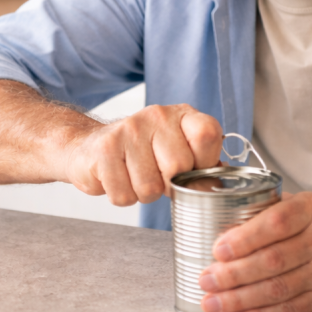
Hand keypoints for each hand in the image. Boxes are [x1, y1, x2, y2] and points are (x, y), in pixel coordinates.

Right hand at [61, 104, 222, 205]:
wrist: (89, 147)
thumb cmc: (140, 154)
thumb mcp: (176, 150)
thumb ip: (202, 164)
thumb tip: (222, 183)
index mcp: (181, 115)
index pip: (208, 135)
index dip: (203, 163)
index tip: (191, 170)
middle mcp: (157, 115)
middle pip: (178, 168)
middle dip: (167, 185)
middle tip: (155, 175)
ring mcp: (129, 129)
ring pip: (150, 188)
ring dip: (142, 193)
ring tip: (133, 176)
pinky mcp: (105, 148)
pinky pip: (124, 195)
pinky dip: (122, 196)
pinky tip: (117, 178)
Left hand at [198, 192, 311, 311]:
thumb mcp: (304, 205)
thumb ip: (268, 208)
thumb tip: (220, 213)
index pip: (276, 223)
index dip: (245, 238)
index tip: (218, 249)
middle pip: (273, 261)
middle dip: (234, 274)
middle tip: (205, 280)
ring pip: (278, 289)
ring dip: (240, 300)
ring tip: (212, 303)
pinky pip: (289, 310)